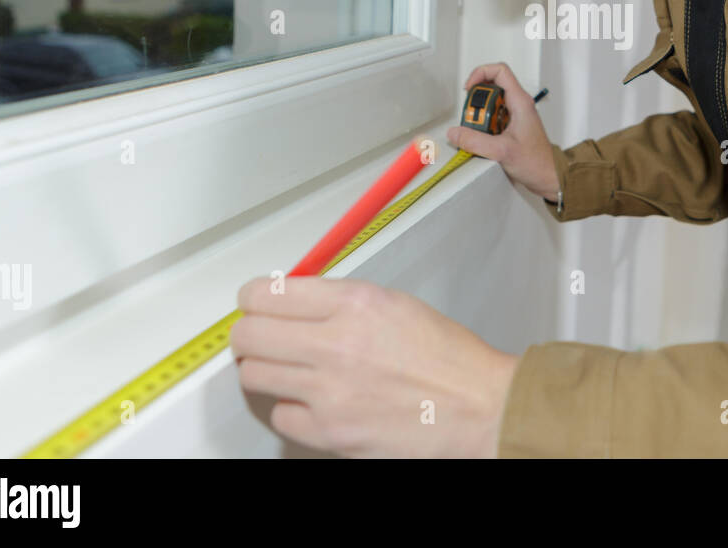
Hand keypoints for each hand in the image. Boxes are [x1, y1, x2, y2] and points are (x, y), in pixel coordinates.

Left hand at [231, 275, 519, 457]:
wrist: (479, 408)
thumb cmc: (448, 359)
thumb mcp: (395, 304)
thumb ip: (340, 300)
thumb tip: (295, 301)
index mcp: (356, 304)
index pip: (268, 293)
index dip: (253, 298)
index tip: (254, 302)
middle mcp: (336, 344)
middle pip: (248, 334)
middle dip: (249, 332)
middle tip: (261, 335)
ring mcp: (329, 393)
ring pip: (254, 375)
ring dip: (266, 368)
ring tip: (290, 367)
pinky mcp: (329, 433)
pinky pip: (281, 416)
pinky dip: (292, 409)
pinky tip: (315, 400)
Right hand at [446, 62, 560, 202]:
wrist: (548, 177)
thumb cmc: (537, 162)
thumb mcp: (502, 151)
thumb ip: (475, 141)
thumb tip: (455, 133)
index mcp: (520, 102)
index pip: (499, 71)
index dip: (481, 74)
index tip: (469, 89)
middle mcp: (518, 105)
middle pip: (491, 89)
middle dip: (477, 103)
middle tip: (473, 120)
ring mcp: (514, 116)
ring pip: (490, 106)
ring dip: (479, 117)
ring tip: (479, 132)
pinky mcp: (510, 128)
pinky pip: (491, 120)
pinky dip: (483, 128)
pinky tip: (484, 141)